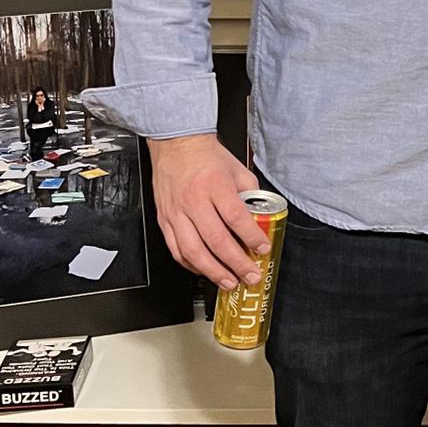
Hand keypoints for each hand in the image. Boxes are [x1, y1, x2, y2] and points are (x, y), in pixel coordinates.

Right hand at [146, 133, 266, 288]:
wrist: (175, 144)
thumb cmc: (205, 156)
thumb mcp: (237, 170)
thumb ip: (250, 195)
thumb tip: (260, 217)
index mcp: (215, 185)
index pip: (236, 218)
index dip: (251, 238)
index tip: (262, 249)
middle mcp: (194, 201)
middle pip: (216, 240)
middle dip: (236, 263)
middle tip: (250, 275)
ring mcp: (176, 213)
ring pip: (194, 251)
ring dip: (213, 271)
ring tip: (229, 282)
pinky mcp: (165, 220)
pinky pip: (177, 250)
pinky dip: (192, 265)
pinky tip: (205, 270)